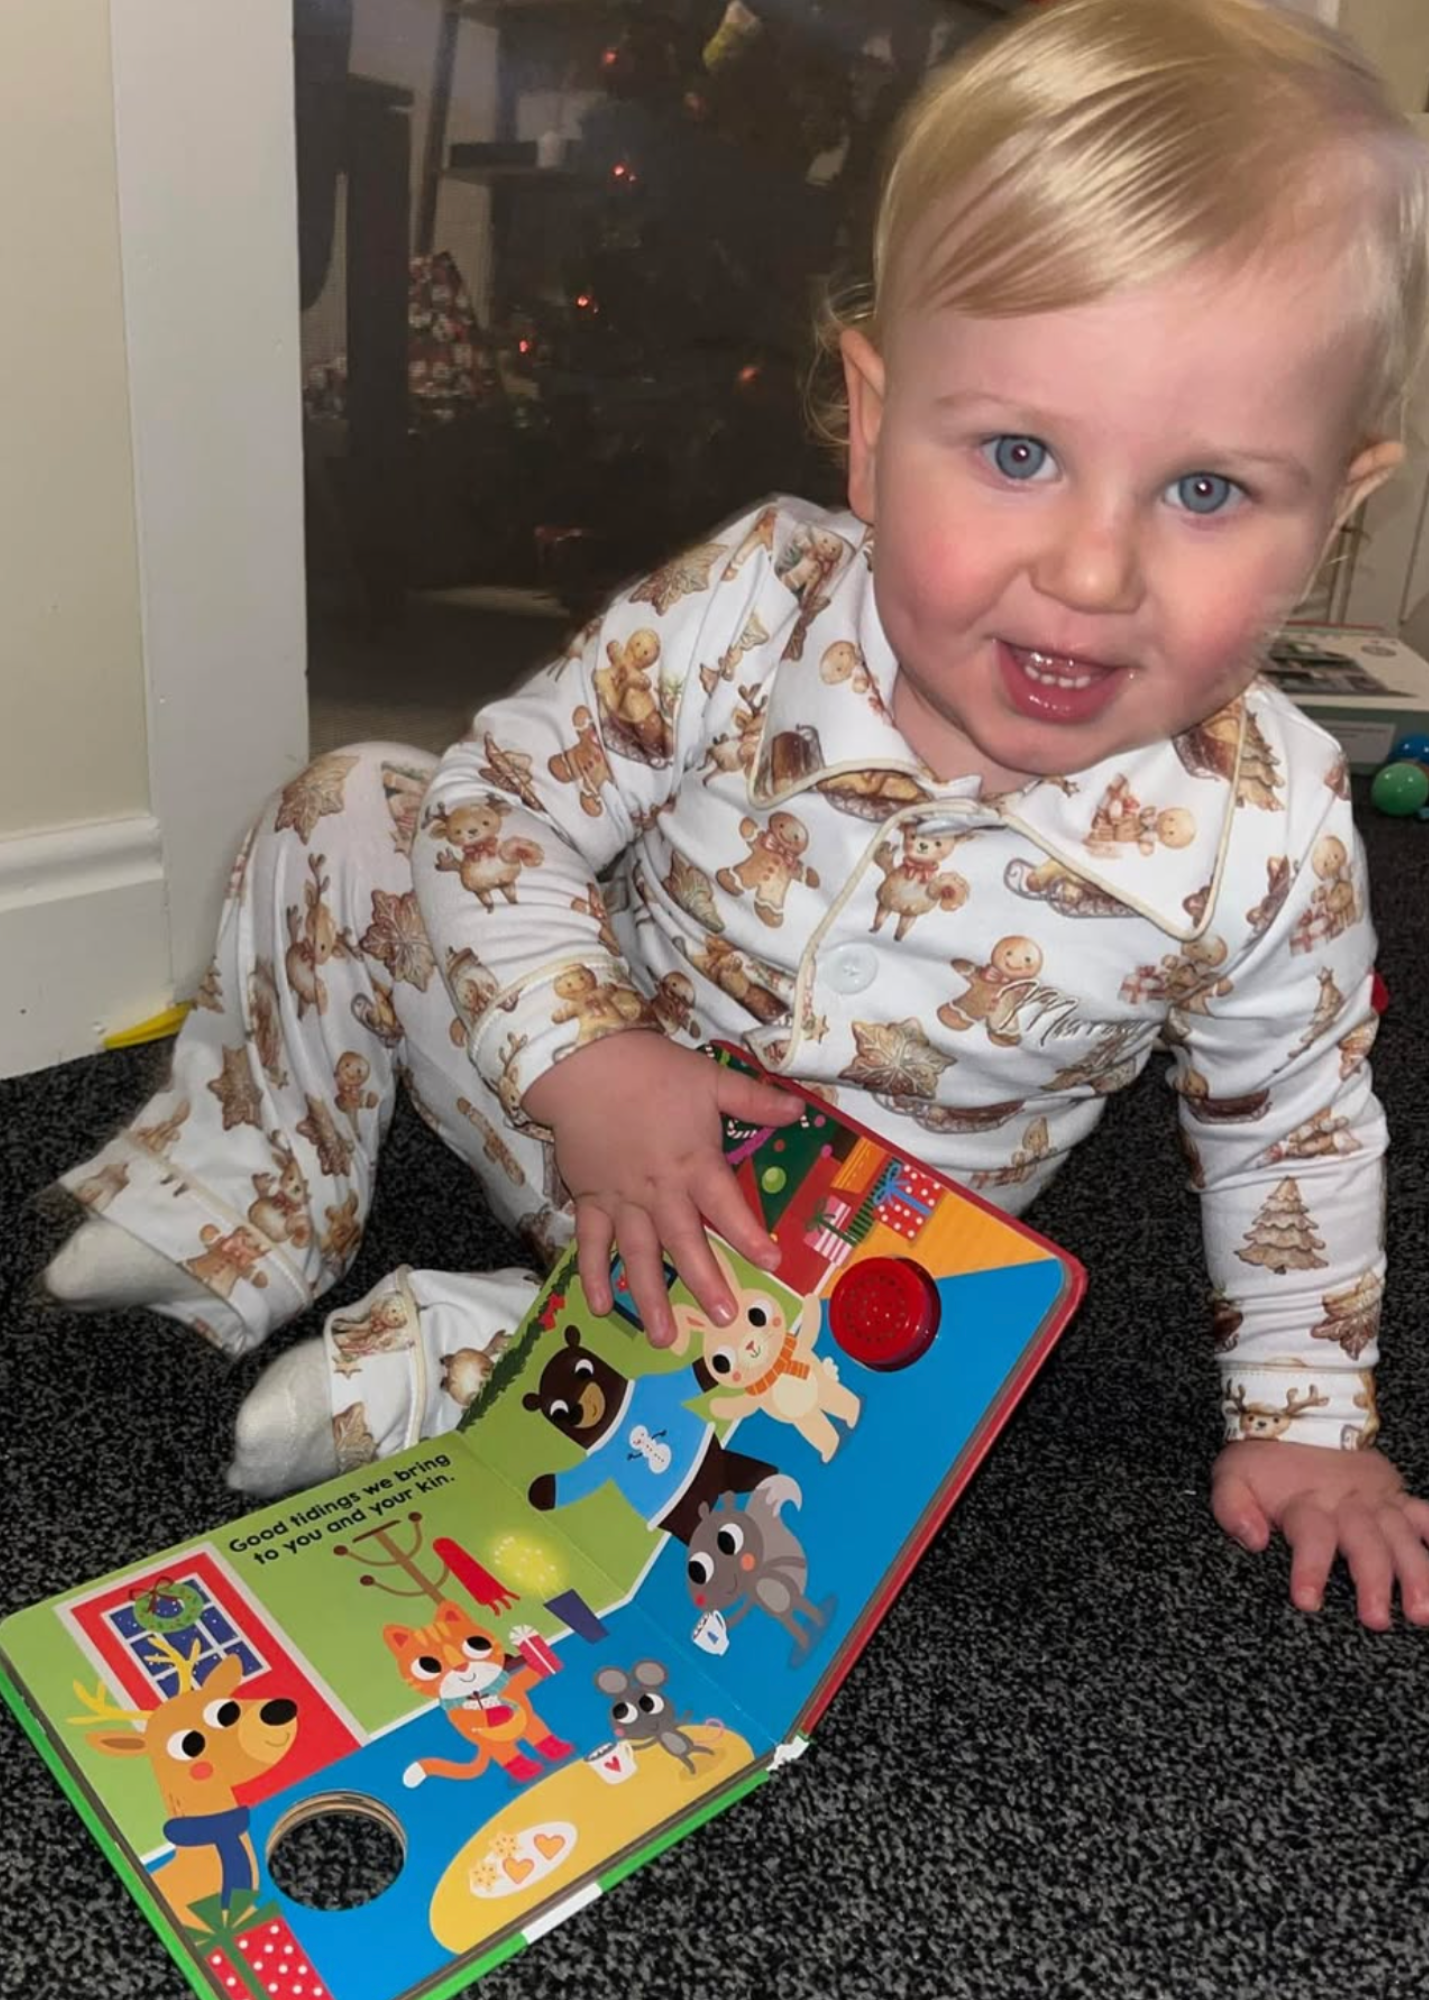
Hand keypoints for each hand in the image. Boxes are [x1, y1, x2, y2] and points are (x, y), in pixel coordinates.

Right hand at [522, 1032, 801, 1345]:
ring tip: (663, 1338)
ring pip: (639, 1256)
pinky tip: (601, 1308)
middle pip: (685, 1243)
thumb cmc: (652, 1070)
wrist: (585, 1064)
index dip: (749, 1235)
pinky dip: (593, 1276)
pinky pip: (591, 1244)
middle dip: (706, 1282)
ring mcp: (622, 1200)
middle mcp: (660, 1191)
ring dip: (651, 1297)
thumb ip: (754, 1100)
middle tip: (725, 1318)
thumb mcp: (710, 1078)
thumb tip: (799, 1111)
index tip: (772, 1263)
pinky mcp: (590, 1200)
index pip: (726, 1206)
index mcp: (694, 1163)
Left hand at [1211, 1439, 1428, 1628]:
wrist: (1297, 1418)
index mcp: (1306, 1503)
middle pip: (1365, 1544)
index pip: (1310, 1537)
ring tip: (1422, 1612)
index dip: (1309, 1568)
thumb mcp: (1231, 1477)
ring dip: (1417, 1574)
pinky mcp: (1397, 1498)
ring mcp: (1377, 1502)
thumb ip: (1233, 1509)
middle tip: (1376, 1619)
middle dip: (1373, 1582)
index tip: (1307, 1601)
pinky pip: (1428, 1517)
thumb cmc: (1264, 1460)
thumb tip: (1253, 1540)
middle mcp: (1347, 1504)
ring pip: (1403, 1538)